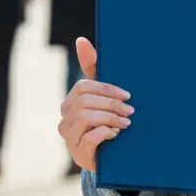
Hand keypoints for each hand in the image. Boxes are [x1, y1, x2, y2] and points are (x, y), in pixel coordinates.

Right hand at [57, 38, 133, 171]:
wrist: (111, 155)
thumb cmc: (106, 119)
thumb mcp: (102, 94)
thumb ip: (93, 67)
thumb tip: (81, 39)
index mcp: (70, 103)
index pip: (83, 87)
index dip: (106, 89)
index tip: (127, 95)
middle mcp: (65, 119)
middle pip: (85, 101)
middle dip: (111, 104)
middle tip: (130, 111)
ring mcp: (69, 137)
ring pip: (86, 117)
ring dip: (111, 118)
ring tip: (125, 124)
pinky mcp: (77, 154)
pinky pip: (89, 138)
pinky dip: (105, 133)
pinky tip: (115, 135)